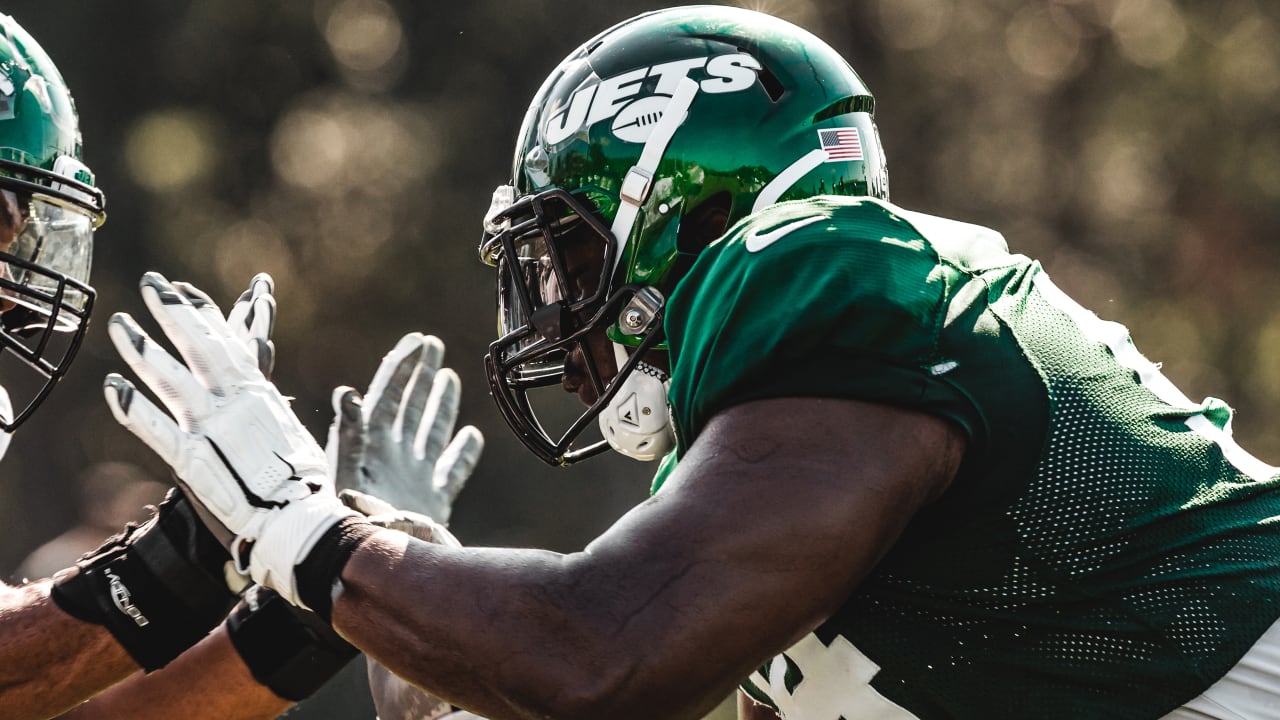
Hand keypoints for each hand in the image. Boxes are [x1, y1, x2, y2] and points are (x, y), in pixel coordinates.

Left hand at [104, 272, 354, 608]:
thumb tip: (268, 409)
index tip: (184, 291)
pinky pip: (155, 428)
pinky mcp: (194, 459)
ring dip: (142, 349)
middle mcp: (236, 403)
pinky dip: (133, 407)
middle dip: (173, 312)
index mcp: (262, 396)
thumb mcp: (292, 438)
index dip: (204, 314)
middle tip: (151, 282)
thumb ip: (270, 418)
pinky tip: (112, 387)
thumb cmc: (305, 487)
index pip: (229, 343)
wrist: (301, 521)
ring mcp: (213, 428)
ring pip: (171, 378)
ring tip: (119, 324)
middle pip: (199, 346)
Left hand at [328, 332, 482, 525]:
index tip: (417, 341)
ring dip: (440, 406)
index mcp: (370, 445)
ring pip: (431, 432)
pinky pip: (451, 472)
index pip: (387, 395)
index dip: (401, 366)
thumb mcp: (344, 475)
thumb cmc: (346, 526)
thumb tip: (346, 394)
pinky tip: (472, 437)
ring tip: (449, 379)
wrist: (366, 573)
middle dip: (421, 374)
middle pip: (410, 406)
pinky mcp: (431, 503)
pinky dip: (463, 453)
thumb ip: (349, 436)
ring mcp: (413, 478)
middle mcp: (392, 457)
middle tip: (433, 346)